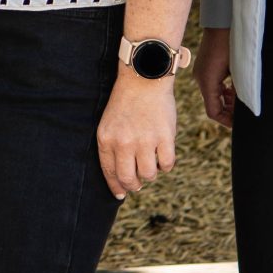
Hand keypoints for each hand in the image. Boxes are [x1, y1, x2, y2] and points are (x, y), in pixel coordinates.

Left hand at [97, 72, 177, 198]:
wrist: (143, 79)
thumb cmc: (125, 102)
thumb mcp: (108, 124)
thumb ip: (112, 149)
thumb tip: (123, 181)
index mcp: (106, 139)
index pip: (109, 172)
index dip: (116, 187)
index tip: (121, 194)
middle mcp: (124, 142)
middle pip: (129, 179)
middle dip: (134, 185)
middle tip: (138, 183)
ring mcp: (145, 140)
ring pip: (149, 174)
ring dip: (150, 172)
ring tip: (150, 160)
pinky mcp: (165, 137)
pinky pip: (167, 165)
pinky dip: (165, 164)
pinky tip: (162, 153)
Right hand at [195, 28, 235, 128]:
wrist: (223, 22)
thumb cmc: (234, 44)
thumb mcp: (240, 71)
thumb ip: (241, 91)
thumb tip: (246, 106)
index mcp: (208, 82)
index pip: (214, 112)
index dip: (227, 121)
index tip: (241, 123)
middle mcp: (201, 79)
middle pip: (213, 105)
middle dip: (228, 111)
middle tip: (243, 111)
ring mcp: (201, 72)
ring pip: (213, 96)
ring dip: (226, 101)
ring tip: (241, 99)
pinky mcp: (204, 67)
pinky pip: (212, 86)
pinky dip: (223, 92)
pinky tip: (233, 88)